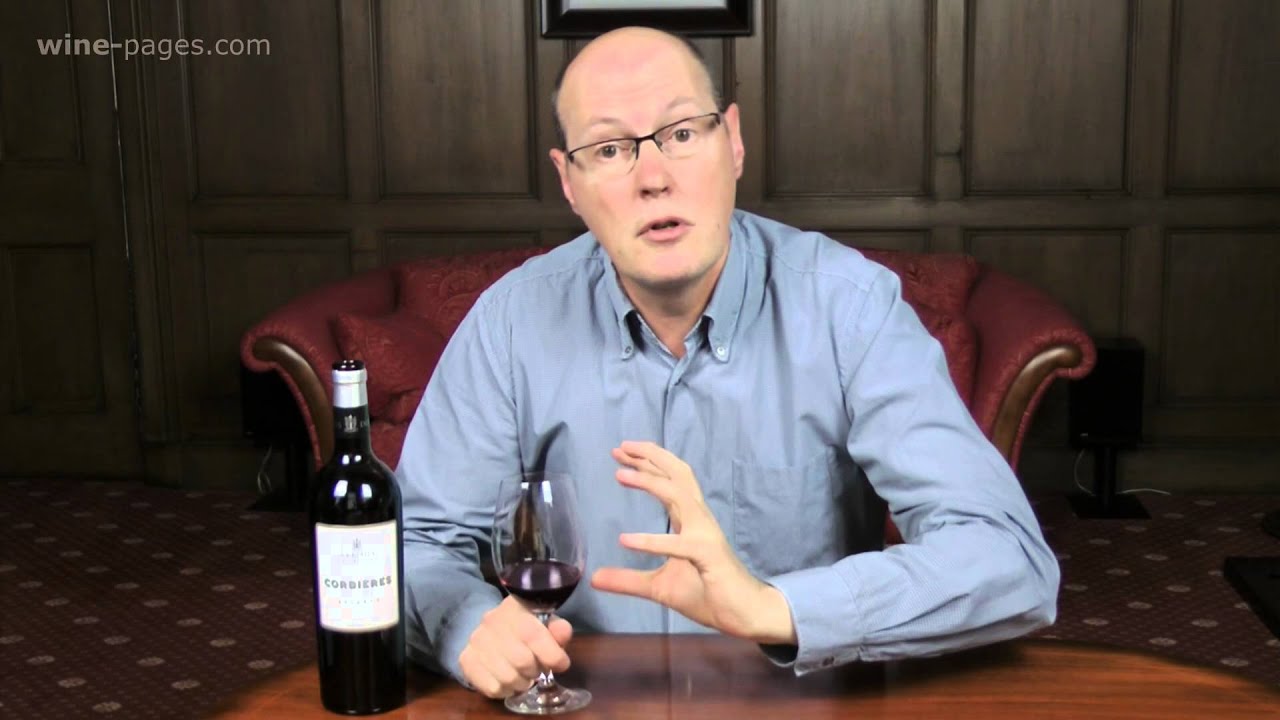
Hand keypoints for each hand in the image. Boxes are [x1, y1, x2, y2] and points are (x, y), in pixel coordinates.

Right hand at [457, 596, 573, 698]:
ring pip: (507, 678)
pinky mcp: (466, 659)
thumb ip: (558, 629)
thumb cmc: (528, 628)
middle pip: (521, 660)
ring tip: (524, 676)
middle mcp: (491, 621)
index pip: (533, 634)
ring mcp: (476, 640)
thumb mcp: (547, 625)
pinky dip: (506, 691)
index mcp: (515, 608)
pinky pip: (492, 687)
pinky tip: (509, 682)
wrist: (493, 629)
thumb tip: (562, 632)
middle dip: (537, 671)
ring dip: (523, 683)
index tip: (561, 664)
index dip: (551, 655)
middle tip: (538, 669)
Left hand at [591, 441, 796, 644]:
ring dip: (650, 481)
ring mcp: (705, 535)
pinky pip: (678, 545)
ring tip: (620, 474)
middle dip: (650, 457)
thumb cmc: (707, 594)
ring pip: (679, 495)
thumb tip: (593, 579)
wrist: (743, 614)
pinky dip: (652, 541)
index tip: (620, 452)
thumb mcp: (658, 587)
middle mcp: (699, 520)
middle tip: (620, 448)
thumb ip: (627, 580)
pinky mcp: (707, 556)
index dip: (648, 463)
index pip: (670, 481)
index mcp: (690, 520)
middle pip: (678, 475)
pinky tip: (626, 540)